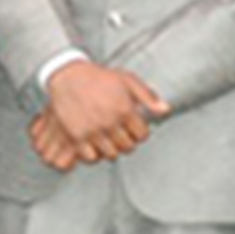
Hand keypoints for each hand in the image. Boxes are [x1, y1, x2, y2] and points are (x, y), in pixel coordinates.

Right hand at [33, 58, 164, 166]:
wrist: (68, 76)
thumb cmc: (99, 78)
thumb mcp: (127, 80)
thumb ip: (148, 96)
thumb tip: (166, 110)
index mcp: (124, 109)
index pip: (142, 135)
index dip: (140, 132)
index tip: (135, 128)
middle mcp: (109, 122)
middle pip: (128, 147)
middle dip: (128, 141)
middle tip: (121, 133)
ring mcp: (92, 131)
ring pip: (111, 154)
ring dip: (112, 148)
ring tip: (109, 138)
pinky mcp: (77, 137)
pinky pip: (91, 157)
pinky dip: (95, 153)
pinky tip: (95, 143)